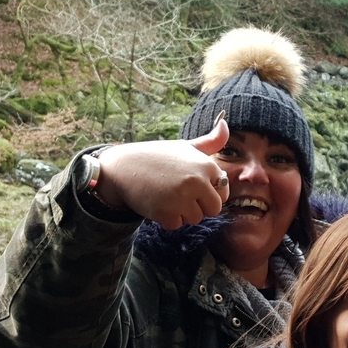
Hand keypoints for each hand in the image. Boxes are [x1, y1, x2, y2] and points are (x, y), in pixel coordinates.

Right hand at [93, 117, 231, 228]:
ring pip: (195, 218)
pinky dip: (166, 219)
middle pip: (213, 209)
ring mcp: (182, 197)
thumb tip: (225, 123)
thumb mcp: (186, 147)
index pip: (223, 193)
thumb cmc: (158, 157)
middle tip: (180, 194)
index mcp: (207, 166)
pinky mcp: (166, 212)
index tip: (192, 185)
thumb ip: (210, 141)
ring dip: (182, 213)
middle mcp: (197, 181)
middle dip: (198, 206)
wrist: (123, 167)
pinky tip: (157, 202)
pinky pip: (176, 225)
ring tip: (167, 196)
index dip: (208, 193)